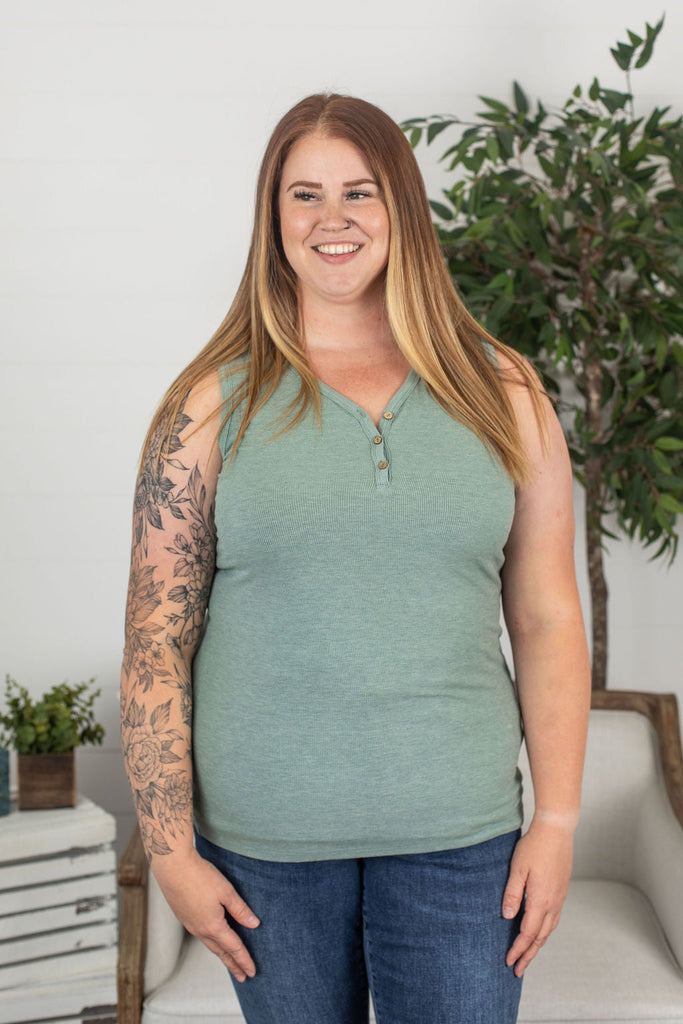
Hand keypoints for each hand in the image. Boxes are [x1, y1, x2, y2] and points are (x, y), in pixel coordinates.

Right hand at [151, 846, 259, 981]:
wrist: (172, 867)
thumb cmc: (200, 876)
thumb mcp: (226, 891)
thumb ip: (240, 909)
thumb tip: (254, 924)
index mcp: (213, 925)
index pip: (233, 947)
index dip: (244, 959)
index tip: (252, 971)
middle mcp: (200, 929)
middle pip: (220, 952)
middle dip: (233, 964)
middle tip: (243, 976)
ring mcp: (189, 924)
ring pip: (209, 944)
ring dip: (221, 955)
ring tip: (229, 962)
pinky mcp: (183, 916)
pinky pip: (200, 935)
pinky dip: (211, 943)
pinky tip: (212, 939)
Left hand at [502, 817, 573, 976]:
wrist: (557, 830)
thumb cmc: (534, 846)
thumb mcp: (517, 868)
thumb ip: (512, 893)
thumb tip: (507, 917)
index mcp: (540, 900)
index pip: (527, 934)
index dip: (518, 949)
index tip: (509, 962)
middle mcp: (553, 903)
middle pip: (540, 937)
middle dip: (528, 955)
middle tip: (518, 970)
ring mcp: (560, 898)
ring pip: (549, 930)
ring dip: (538, 945)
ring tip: (528, 956)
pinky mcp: (562, 891)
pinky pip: (554, 919)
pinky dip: (545, 931)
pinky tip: (540, 931)